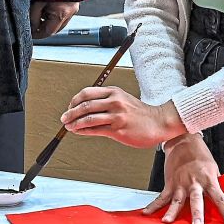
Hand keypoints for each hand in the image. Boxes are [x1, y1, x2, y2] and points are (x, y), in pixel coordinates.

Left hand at [30, 0, 79, 38]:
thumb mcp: (37, 1)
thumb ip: (33, 17)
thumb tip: (31, 28)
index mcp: (60, 14)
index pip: (48, 32)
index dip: (37, 34)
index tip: (30, 33)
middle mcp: (70, 13)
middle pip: (55, 29)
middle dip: (43, 28)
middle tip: (32, 24)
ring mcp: (74, 9)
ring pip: (59, 22)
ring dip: (49, 21)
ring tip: (39, 12)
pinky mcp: (74, 3)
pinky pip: (64, 14)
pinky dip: (55, 14)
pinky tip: (48, 7)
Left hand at [61, 86, 182, 147]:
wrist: (159, 122)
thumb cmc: (140, 113)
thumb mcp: (123, 99)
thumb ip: (106, 101)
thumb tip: (86, 108)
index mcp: (114, 92)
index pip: (87, 93)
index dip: (75, 100)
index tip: (69, 107)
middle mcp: (114, 101)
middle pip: (85, 105)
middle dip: (71, 112)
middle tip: (64, 118)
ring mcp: (116, 115)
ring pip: (88, 118)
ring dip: (75, 123)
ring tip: (68, 126)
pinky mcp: (118, 129)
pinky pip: (96, 130)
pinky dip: (84, 131)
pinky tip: (79, 131)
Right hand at [144, 134, 223, 223]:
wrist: (183, 140)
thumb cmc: (200, 154)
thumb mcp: (213, 168)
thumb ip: (215, 184)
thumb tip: (220, 198)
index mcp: (209, 180)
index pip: (220, 198)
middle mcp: (194, 182)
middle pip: (196, 200)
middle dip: (197, 213)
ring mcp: (180, 183)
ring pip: (177, 200)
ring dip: (172, 212)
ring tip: (168, 221)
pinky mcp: (170, 183)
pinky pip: (162, 197)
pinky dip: (154, 205)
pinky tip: (148, 213)